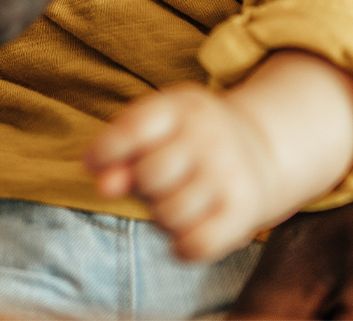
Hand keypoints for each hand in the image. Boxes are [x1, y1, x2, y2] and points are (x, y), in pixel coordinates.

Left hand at [86, 84, 287, 261]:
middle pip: (148, 176)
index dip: (105, 150)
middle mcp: (211, 136)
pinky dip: (182, 246)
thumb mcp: (156, 131)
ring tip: (176, 202)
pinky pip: (195, 245)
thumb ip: (121, 152)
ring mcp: (230, 173)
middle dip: (142, 187)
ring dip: (162, 218)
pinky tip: (186, 232)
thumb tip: (103, 185)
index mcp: (184, 106)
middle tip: (157, 182)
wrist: (259, 151)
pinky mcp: (244, 210)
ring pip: (168, 216)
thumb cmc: (188, 144)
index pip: (134, 128)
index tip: (92, 162)